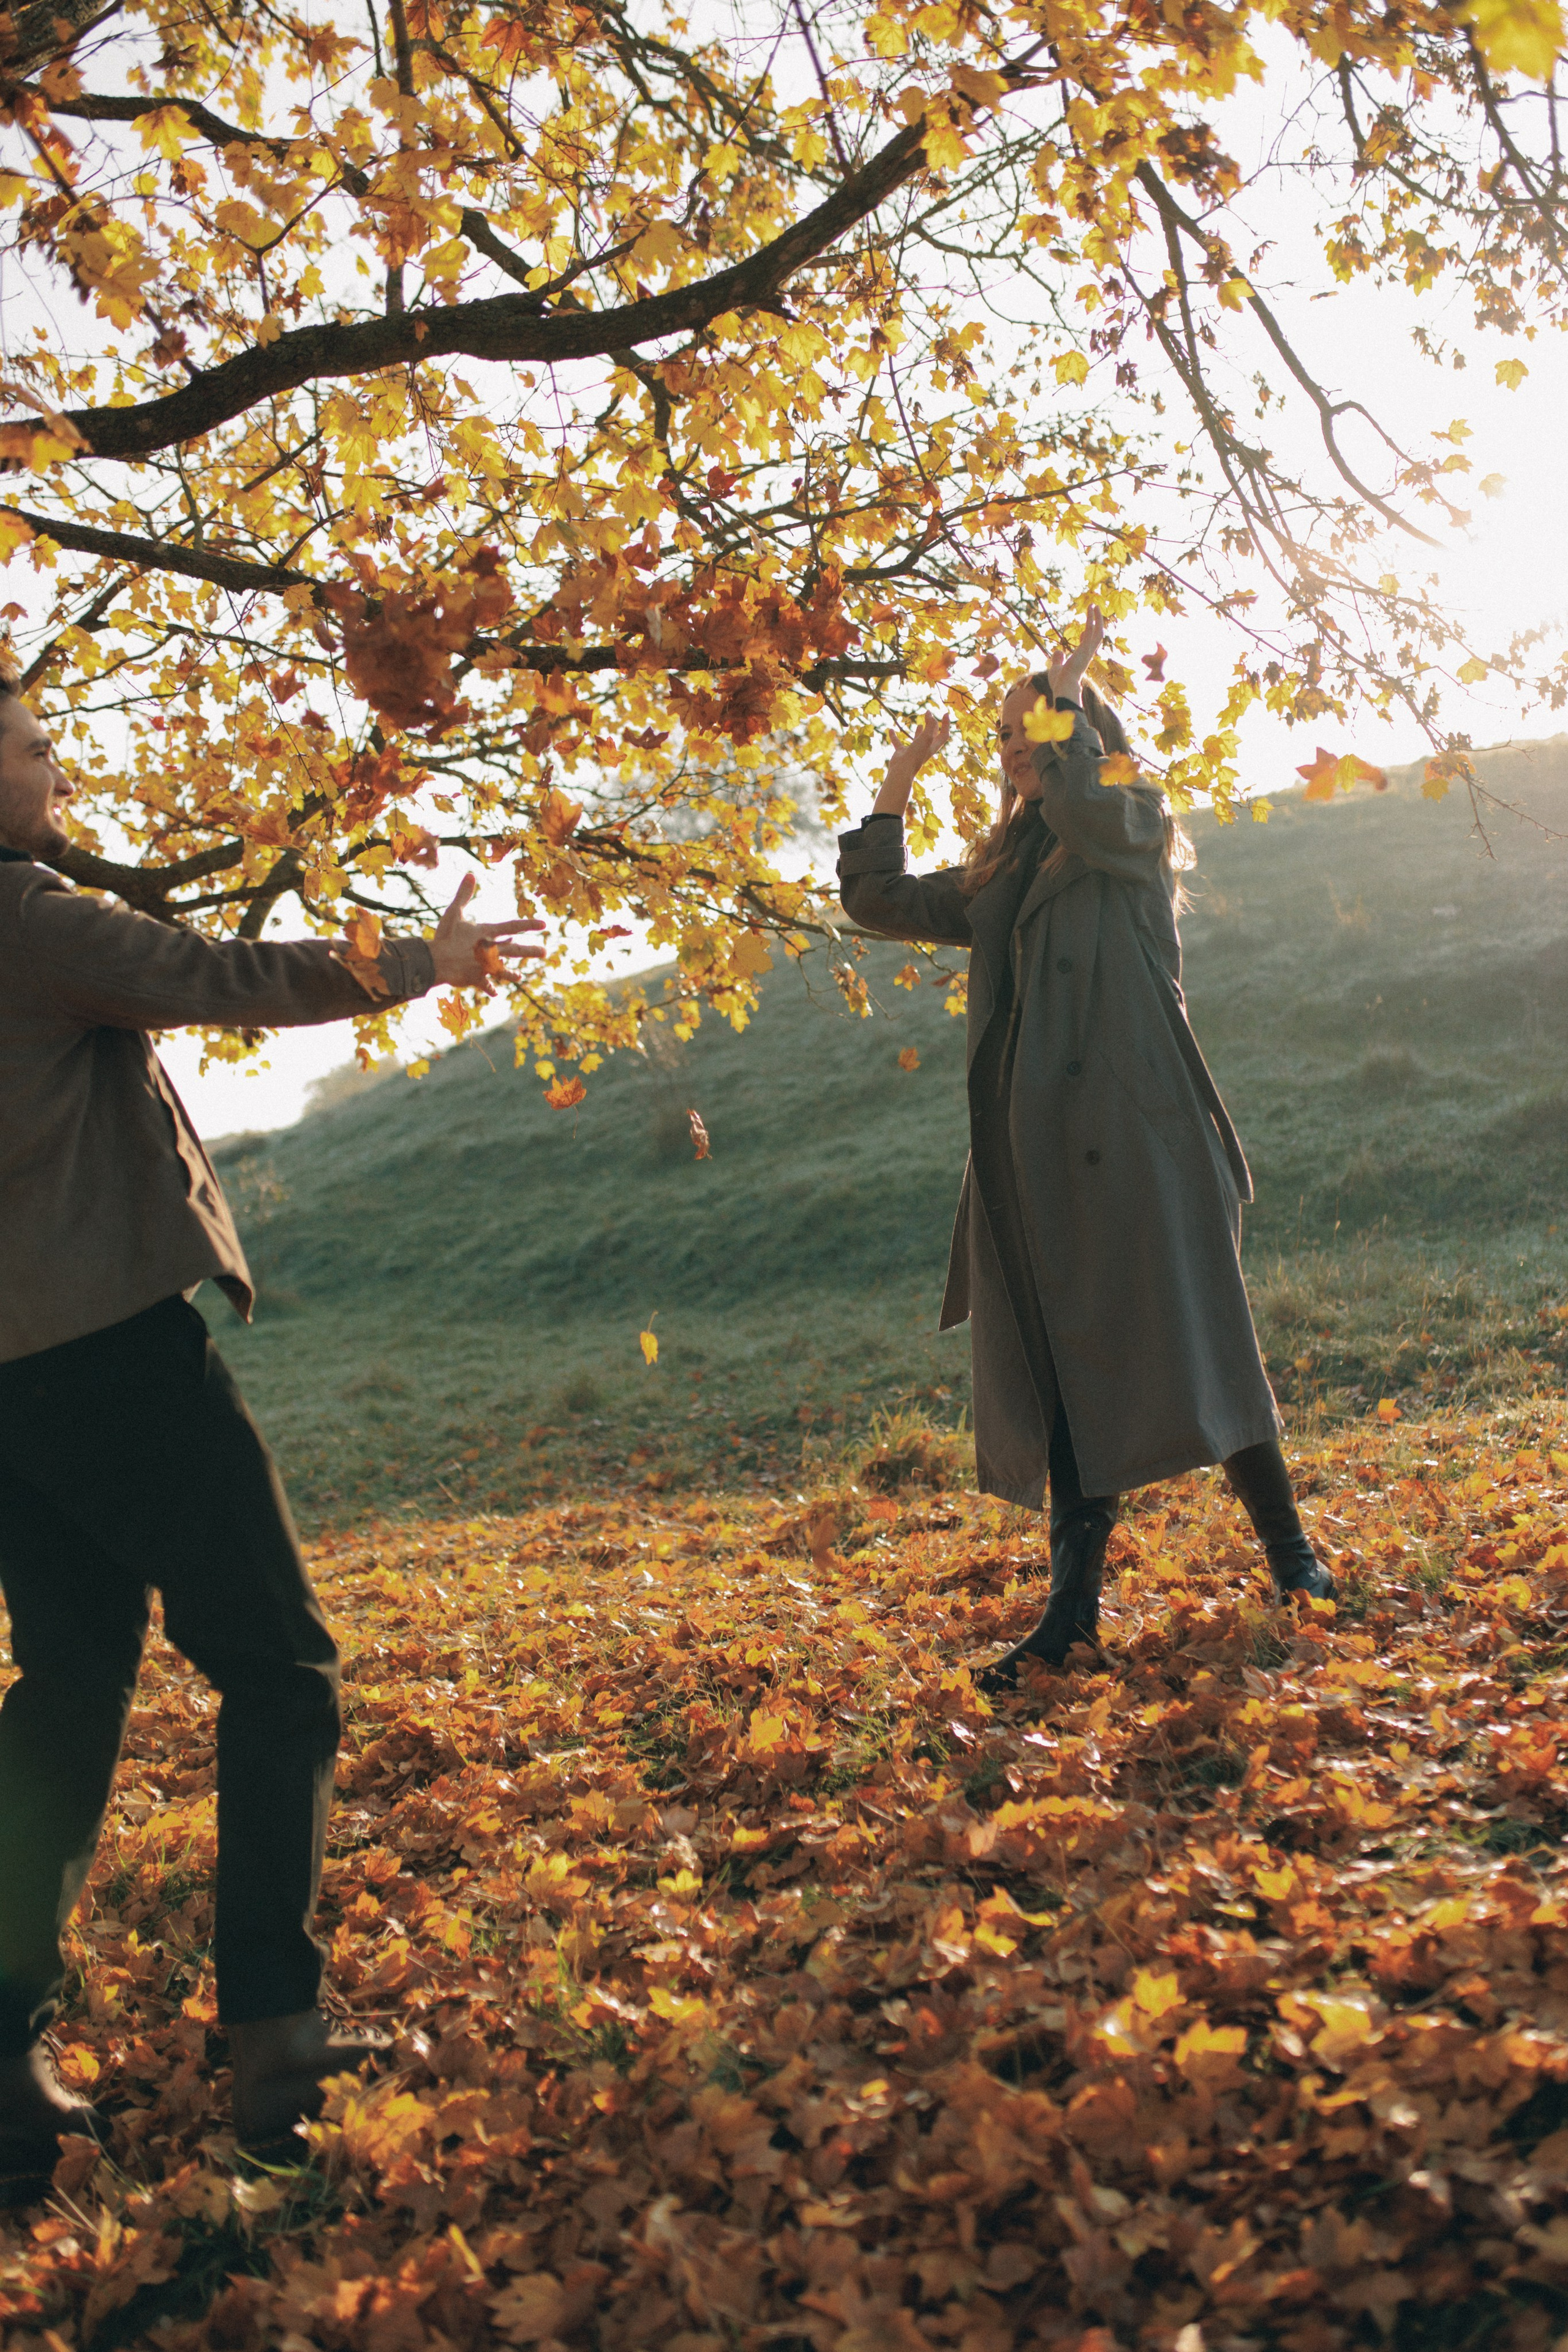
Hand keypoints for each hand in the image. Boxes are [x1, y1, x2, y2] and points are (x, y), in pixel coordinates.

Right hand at [430, 874, 545, 985]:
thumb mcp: (454, 912)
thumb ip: (464, 894)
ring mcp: (485, 966)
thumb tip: (471, 874)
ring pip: (502, 970)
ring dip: (511, 974)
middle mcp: (490, 950)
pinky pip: (485, 985)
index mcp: (487, 933)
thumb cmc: (445, 936)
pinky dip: (489, 989)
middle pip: (515, 951)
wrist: (437, 962)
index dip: (529, 924)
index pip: (512, 927)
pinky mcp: (476, 978)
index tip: (544, 924)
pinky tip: (495, 993)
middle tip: (544, 952)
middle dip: (530, 951)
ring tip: (520, 977)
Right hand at [871, 713, 950, 815]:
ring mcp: (913, 751)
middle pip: (932, 737)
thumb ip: (930, 724)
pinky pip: (898, 743)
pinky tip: (890, 730)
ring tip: (920, 724)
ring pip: (917, 740)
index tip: (945, 713)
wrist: (902, 769)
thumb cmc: (916, 754)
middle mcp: (924, 749)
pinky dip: (894, 736)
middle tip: (930, 716)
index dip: (946, 724)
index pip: (943, 735)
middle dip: (933, 727)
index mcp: (933, 747)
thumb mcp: (927, 737)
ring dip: (919, 732)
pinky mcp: (901, 753)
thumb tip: (929, 713)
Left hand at [1046, 606, 1104, 704]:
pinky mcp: (1087, 646)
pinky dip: (1093, 617)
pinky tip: (1091, 608)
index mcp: (1081, 660)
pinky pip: (1093, 628)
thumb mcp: (1057, 668)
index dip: (1085, 638)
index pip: (1086, 647)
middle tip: (1093, 613)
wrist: (1064, 686)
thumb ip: (1058, 659)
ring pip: (1098, 631)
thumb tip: (1058, 651)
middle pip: (1096, 637)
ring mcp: (1089, 650)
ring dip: (1097, 617)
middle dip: (1096, 625)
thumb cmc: (1060, 682)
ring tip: (1094, 605)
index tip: (1083, 632)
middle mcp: (1088, 655)